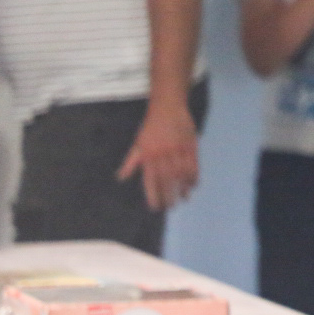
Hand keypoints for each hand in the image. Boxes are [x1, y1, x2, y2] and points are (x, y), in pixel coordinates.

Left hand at [117, 96, 200, 210]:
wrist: (167, 106)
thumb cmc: (151, 127)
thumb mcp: (138, 143)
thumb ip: (131, 162)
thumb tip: (120, 178)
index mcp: (148, 155)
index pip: (150, 180)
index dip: (153, 195)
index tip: (155, 207)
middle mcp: (162, 154)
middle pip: (166, 180)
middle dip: (168, 195)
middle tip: (170, 207)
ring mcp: (177, 149)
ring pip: (181, 174)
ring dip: (182, 188)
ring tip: (183, 199)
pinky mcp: (190, 144)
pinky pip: (193, 164)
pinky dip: (193, 176)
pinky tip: (193, 185)